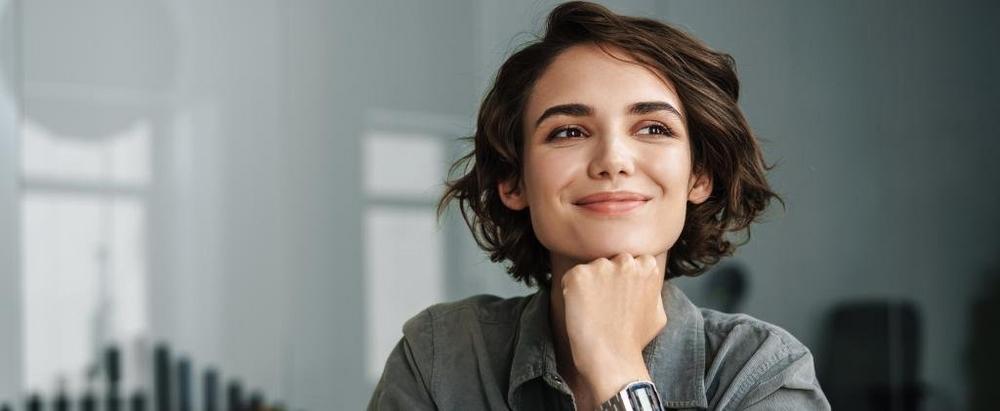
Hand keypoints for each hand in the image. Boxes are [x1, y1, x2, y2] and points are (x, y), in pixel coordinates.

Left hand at [561, 253, 666, 403]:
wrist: (612, 359)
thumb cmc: (634, 341)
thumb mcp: (658, 312)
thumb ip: (652, 290)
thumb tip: (647, 282)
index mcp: (647, 267)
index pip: (631, 260)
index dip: (622, 278)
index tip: (619, 296)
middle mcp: (625, 261)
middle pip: (610, 261)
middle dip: (606, 277)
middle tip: (605, 303)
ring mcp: (601, 267)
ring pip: (590, 269)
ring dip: (589, 284)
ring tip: (593, 310)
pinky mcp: (578, 276)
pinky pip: (571, 278)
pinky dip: (571, 291)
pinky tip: (580, 310)